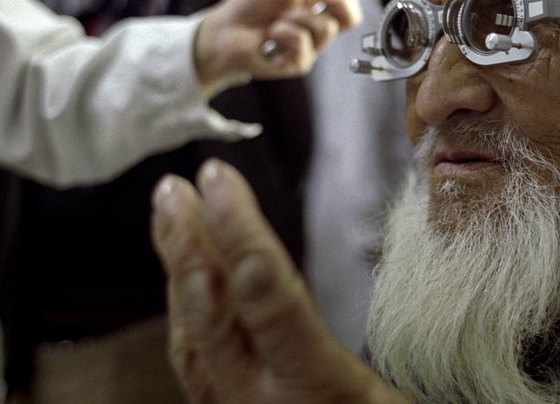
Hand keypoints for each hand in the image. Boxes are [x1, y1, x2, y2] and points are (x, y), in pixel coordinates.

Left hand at [151, 159, 407, 403]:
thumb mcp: (387, 397)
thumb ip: (350, 353)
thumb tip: (309, 277)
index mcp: (310, 385)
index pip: (263, 294)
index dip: (236, 229)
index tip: (218, 177)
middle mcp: (256, 402)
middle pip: (208, 314)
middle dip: (185, 244)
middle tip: (172, 190)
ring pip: (191, 339)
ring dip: (180, 272)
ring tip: (172, 220)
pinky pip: (197, 365)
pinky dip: (188, 315)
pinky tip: (188, 288)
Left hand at [192, 0, 361, 88]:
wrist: (223, 30)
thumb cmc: (248, 5)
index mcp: (316, 4)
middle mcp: (317, 25)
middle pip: (350, 16)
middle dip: (340, 3)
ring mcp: (310, 46)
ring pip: (325, 29)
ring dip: (299, 18)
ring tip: (278, 19)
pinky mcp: (298, 63)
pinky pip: (305, 46)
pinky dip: (286, 35)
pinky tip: (271, 35)